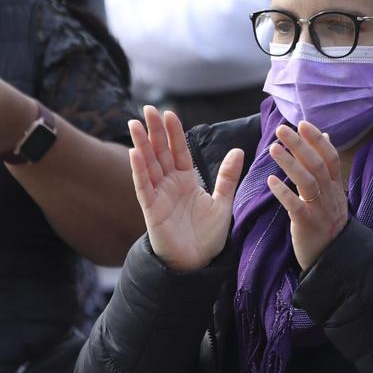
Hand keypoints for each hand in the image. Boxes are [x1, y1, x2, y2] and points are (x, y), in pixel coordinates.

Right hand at [127, 106, 242, 272]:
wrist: (198, 264)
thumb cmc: (207, 235)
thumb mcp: (223, 202)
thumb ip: (227, 176)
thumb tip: (237, 150)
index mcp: (186, 180)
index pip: (178, 151)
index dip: (174, 133)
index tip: (169, 113)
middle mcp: (170, 185)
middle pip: (160, 152)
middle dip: (154, 131)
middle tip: (148, 109)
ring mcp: (159, 196)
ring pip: (148, 165)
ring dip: (141, 144)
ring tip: (135, 123)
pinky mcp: (151, 210)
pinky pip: (144, 187)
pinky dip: (139, 170)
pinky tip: (135, 153)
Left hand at [266, 120, 348, 269]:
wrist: (332, 258)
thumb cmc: (327, 222)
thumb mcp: (332, 193)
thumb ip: (326, 167)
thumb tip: (326, 137)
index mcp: (336, 187)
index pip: (330, 158)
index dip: (317, 140)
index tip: (302, 124)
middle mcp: (330, 196)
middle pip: (317, 165)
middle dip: (300, 145)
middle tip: (281, 130)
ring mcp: (320, 211)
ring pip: (308, 182)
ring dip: (290, 163)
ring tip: (273, 148)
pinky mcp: (307, 225)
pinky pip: (295, 207)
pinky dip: (283, 193)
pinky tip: (271, 181)